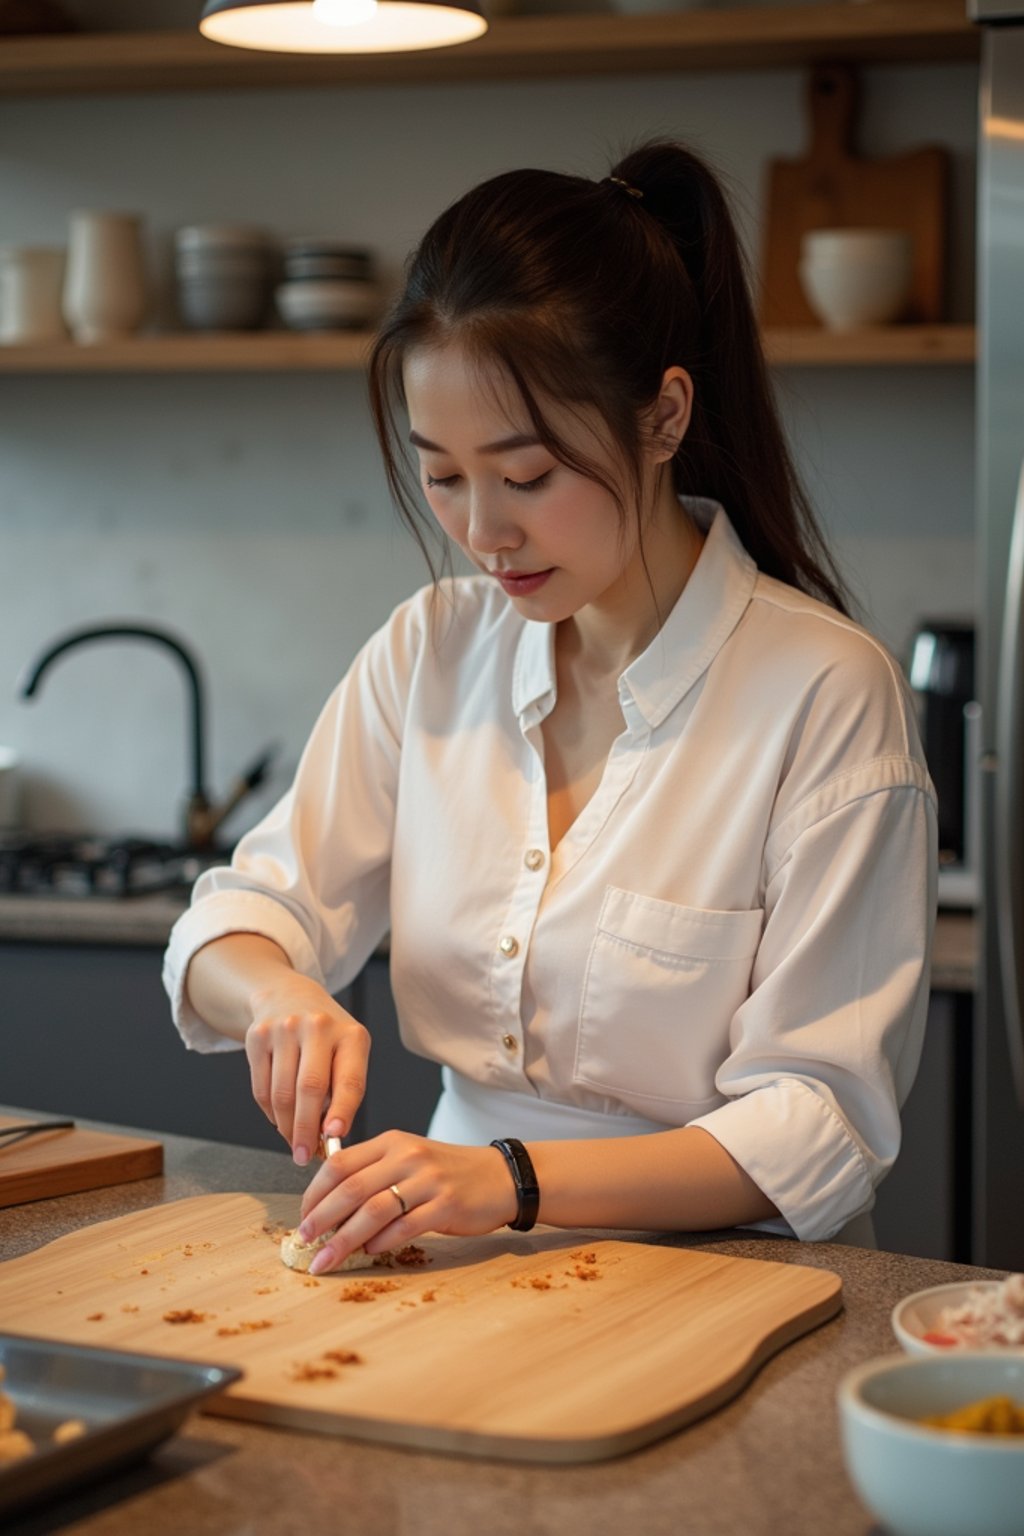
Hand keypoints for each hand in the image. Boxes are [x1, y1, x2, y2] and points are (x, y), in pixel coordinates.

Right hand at [243, 975, 369, 1165]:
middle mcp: (318, 1027)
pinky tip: (279, 1120)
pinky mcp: (257, 1036)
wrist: (288, 996)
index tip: (335, 1137)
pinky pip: (261, 1088)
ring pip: (281, 1093)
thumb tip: (330, 1138)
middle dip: (306, 1130)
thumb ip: (343, 1090)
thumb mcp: (347, 1052)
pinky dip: (270, 1113)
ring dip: (286, 1127)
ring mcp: (284, 1029)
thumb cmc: (326, 1037)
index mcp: (351, 1035)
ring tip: (294, 1143)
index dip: (342, 1111)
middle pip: (309, 1089)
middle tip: (305, 1157)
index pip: (349, 1080)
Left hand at [293, 1131, 518, 1273]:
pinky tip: (368, 1252)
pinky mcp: (445, 1205)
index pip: (340, 1162)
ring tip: (325, 1259)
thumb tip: (328, 1207)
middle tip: (303, 1240)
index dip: (315, 1192)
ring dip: (343, 1240)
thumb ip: (373, 1173)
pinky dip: (381, 1242)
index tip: (303, 1216)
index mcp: (392, 1142)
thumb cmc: (448, 1173)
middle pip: (351, 1187)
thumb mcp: (409, 1160)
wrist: (500, 1177)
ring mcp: (427, 1180)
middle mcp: (407, 1156)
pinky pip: (403, 1227)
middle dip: (321, 1218)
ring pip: (373, 1211)